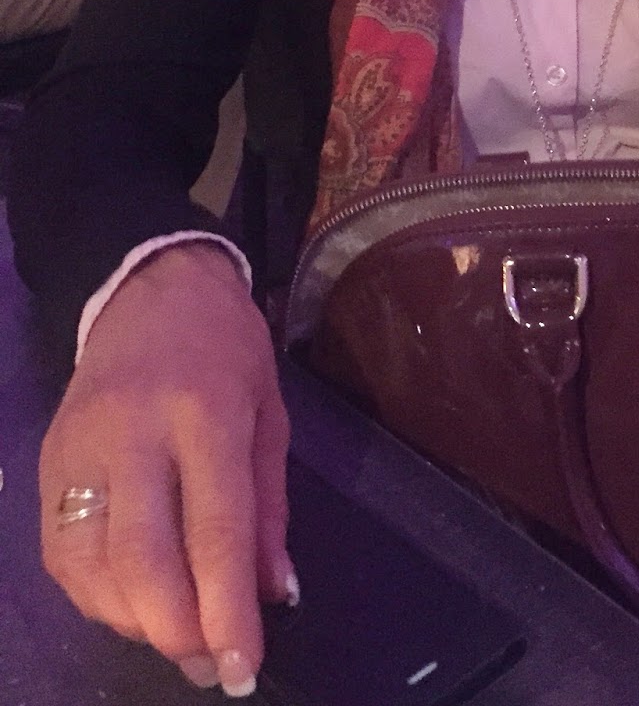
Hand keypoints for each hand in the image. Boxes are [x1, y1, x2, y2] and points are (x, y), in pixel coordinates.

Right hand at [40, 244, 292, 696]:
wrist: (149, 288)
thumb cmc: (226, 349)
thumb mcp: (270, 412)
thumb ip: (269, 507)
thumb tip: (274, 595)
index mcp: (206, 412)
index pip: (214, 530)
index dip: (227, 611)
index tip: (243, 668)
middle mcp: (135, 433)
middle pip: (144, 560)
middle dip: (179, 631)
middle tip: (209, 666)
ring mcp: (80, 451)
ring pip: (93, 568)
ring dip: (136, 623)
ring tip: (179, 637)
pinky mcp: (46, 466)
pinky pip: (62, 556)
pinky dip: (97, 598)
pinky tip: (134, 606)